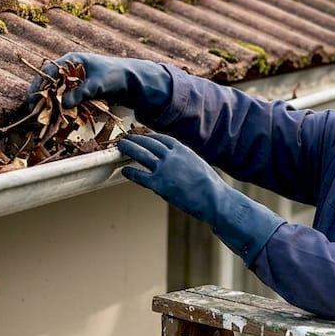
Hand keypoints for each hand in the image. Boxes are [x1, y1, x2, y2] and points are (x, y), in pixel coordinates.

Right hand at [27, 52, 172, 114]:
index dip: (38, 85)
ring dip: (48, 104)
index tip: (31, 98)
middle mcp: (69, 69)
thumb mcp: (98, 84)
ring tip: (40, 117)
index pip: (48, 71)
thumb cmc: (115, 76)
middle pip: (49, 83)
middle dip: (40, 96)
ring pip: (55, 93)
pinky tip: (54, 118)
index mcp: (71, 60)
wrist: (131, 83)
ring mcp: (73, 81)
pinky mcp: (78, 92)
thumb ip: (81, 93)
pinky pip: (64, 100)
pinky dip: (59, 108)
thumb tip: (64, 104)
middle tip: (31, 110)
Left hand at [118, 133, 284, 262]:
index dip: (148, 136)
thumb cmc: (209, 186)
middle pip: (148, 143)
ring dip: (129, 149)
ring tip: (120, 147)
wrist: (214, 200)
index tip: (141, 135)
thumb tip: (175, 162)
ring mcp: (164, 169)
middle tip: (126, 138)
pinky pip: (140, 176)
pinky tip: (124, 170)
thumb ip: (183, 160)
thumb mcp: (198, 164)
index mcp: (182, 149)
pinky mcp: (159, 184)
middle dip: (135, 139)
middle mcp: (172, 156)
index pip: (161, 138)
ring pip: (141, 154)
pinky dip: (131, 172)